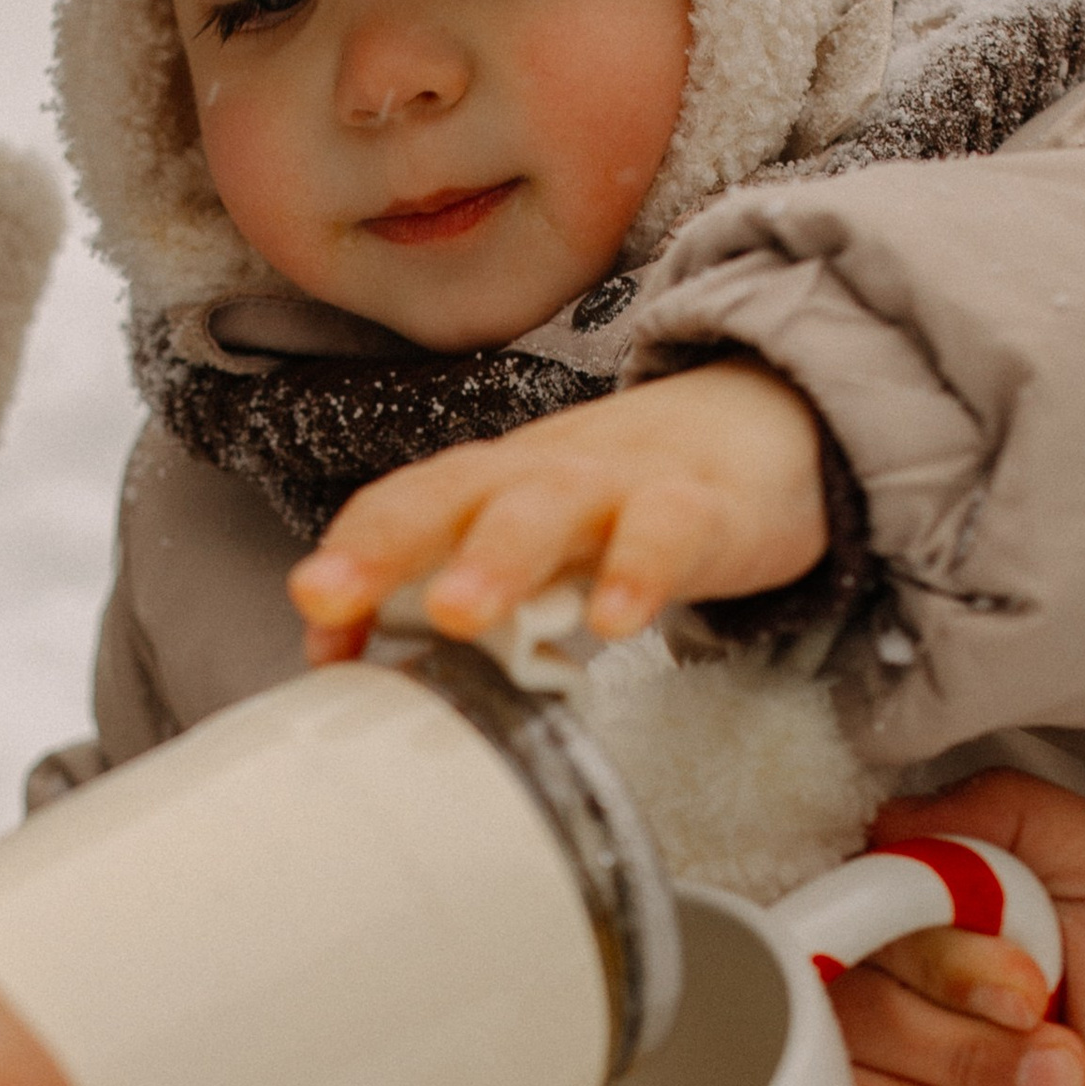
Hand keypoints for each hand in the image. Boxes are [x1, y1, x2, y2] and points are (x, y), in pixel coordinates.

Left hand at [289, 364, 827, 657]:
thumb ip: (460, 594)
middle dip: (384, 544)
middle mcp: (540, 475)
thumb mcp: (539, 542)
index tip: (317, 631)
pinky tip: (615, 622)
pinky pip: (665, 534)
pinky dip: (638, 573)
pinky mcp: (701, 508)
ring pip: (548, 508)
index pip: (403, 506)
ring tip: (458, 618)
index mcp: (491, 484)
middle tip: (328, 598)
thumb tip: (359, 663)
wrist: (767, 422)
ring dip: (496, 559)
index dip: (351, 560)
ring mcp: (619, 486)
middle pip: (451, 494)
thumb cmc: (630, 499)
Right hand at [828, 772, 1084, 1085]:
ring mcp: (871, 1081)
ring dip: (961, 1081)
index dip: (934, 944)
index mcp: (938, 915)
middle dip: (960, 1022)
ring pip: (832, 1056)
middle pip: (835, 979)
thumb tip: (889, 819)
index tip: (1029, 984)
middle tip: (1054, 1044)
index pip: (856, 894)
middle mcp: (893, 990)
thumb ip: (1011, 812)